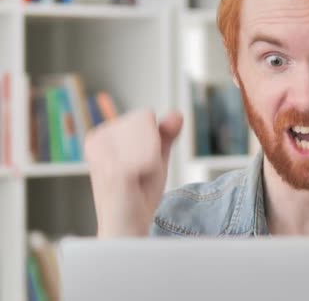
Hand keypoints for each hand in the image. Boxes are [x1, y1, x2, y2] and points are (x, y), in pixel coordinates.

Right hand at [84, 110, 182, 237]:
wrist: (126, 230)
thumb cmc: (138, 196)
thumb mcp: (155, 159)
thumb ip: (165, 135)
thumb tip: (177, 113)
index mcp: (101, 135)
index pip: (146, 117)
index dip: (154, 143)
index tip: (140, 165)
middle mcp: (97, 139)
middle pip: (148, 123)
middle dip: (154, 149)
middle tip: (141, 175)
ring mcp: (103, 153)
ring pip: (152, 136)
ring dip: (154, 160)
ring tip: (138, 181)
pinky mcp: (114, 168)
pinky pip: (152, 154)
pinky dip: (154, 169)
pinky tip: (137, 184)